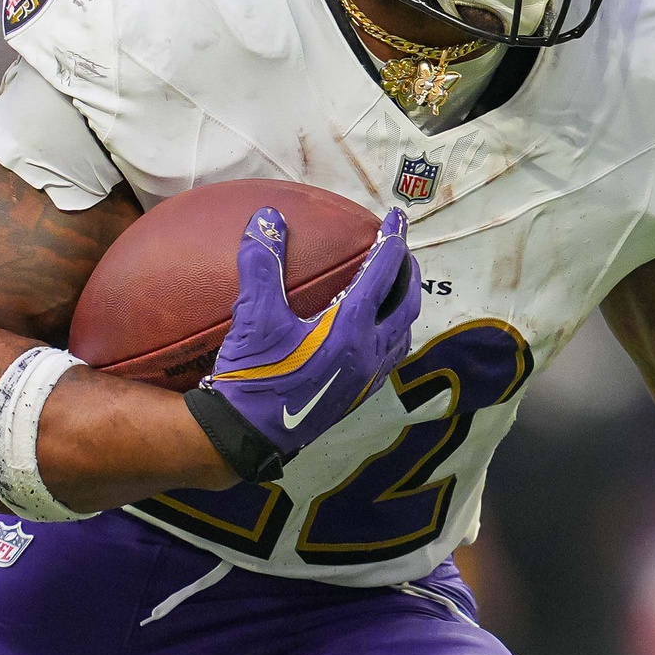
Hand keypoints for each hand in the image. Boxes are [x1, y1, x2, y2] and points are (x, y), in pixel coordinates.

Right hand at [198, 206, 417, 467]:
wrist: (246, 436)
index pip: (384, 273)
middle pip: (406, 304)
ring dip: (402, 306)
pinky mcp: (355, 397)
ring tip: (393, 289)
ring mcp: (365, 378)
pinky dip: (388, 333)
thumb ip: (262, 264)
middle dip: (407, 274)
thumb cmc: (253, 376)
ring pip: (401, 334)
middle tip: (400, 253)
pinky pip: (386, 357)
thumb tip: (267, 218)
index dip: (392, 240)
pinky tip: (369, 332)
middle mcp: (368, 352)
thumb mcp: (254, 316)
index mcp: (351, 328)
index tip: (396, 218)